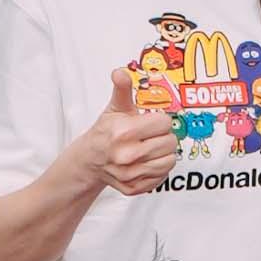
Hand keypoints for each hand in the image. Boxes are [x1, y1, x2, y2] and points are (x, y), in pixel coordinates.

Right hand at [89, 64, 180, 195]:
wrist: (91, 159)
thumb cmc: (106, 132)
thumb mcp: (115, 108)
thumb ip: (122, 88)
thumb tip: (120, 72)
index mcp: (123, 132)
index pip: (164, 123)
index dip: (160, 120)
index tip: (151, 121)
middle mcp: (126, 155)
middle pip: (170, 142)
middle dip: (164, 136)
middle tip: (151, 135)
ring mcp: (130, 174)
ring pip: (169, 161)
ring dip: (164, 153)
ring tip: (151, 147)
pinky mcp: (134, 187)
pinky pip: (162, 177)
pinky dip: (158, 169)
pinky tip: (147, 161)